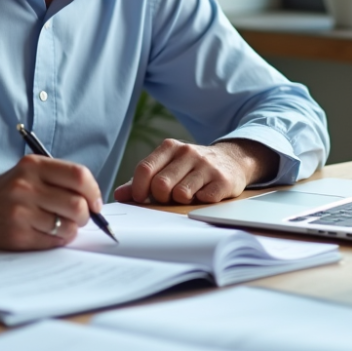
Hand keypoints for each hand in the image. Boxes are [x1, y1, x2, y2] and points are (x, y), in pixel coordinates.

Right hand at [0, 155, 102, 249]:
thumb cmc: (12, 189)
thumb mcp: (32, 172)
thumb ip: (62, 180)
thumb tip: (96, 204)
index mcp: (33, 166)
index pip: (79, 176)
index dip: (94, 192)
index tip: (95, 202)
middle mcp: (25, 187)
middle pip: (77, 204)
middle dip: (86, 215)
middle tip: (80, 216)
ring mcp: (20, 213)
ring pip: (68, 227)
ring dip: (71, 229)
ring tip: (60, 224)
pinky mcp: (17, 235)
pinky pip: (53, 242)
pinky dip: (58, 239)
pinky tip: (48, 232)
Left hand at [113, 139, 278, 204]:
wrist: (232, 160)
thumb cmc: (192, 167)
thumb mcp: (167, 166)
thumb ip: (142, 180)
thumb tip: (120, 194)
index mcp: (170, 147)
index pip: (145, 169)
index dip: (138, 189)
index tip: (141, 198)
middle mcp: (188, 153)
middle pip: (161, 185)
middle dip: (161, 197)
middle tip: (168, 197)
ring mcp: (206, 166)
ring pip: (181, 194)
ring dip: (181, 200)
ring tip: (188, 194)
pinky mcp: (222, 180)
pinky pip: (202, 199)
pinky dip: (200, 203)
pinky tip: (203, 194)